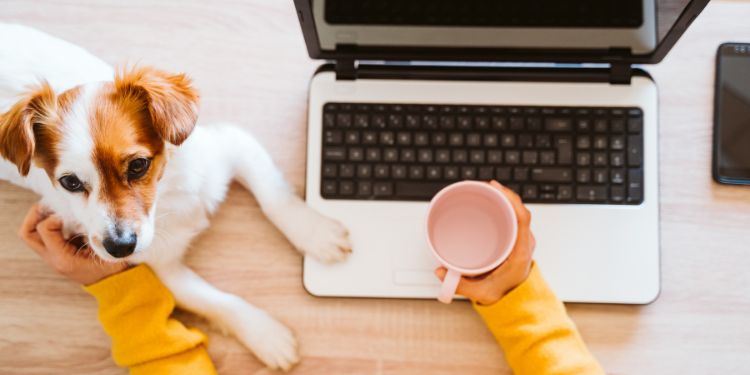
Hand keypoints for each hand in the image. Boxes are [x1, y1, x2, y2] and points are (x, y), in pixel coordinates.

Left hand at [18, 204, 128, 284]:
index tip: (72, 215)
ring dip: (44, 219)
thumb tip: (80, 212)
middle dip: (37, 214)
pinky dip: (53, 224)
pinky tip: (69, 220)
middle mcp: (53, 259)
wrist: (116, 282)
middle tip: (54, 205)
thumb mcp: (105, 247)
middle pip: (27, 233)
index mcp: (63, 259)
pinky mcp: (59, 253)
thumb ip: (92, 231)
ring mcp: (54, 257)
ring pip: (33, 234)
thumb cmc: (114, 266)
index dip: (56, 216)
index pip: (44, 228)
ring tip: (60, 211)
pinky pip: (46, 235)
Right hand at [435, 180, 535, 304]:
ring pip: (516, 212)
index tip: (496, 188)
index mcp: (520, 252)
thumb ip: (460, 285)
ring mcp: (521, 240)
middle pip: (518, 210)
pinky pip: (514, 218)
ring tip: (486, 191)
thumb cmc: (503, 295)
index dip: (511, 200)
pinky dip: (503, 207)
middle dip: (503, 194)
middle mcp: (523, 242)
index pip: (522, 219)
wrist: (517, 301)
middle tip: (485, 186)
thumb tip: (440, 272)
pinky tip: (491, 203)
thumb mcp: (482, 293)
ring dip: (503, 199)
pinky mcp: (516, 239)